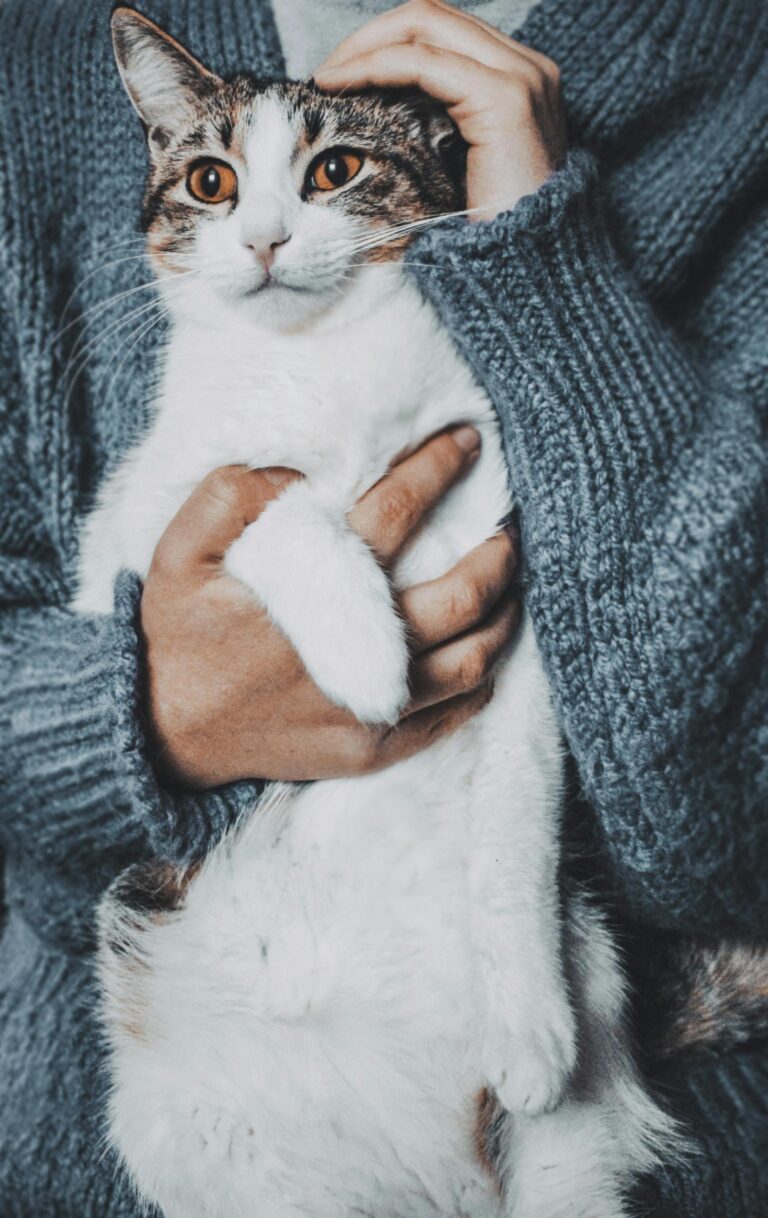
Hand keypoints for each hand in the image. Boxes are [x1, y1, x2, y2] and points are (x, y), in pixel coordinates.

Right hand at [141, 426, 519, 787]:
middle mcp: (357, 652)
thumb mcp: (176, 555)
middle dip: (496, 555)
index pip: (398, 512)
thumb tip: (298, 476)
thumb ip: (228, 499)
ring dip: (502, 616)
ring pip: (472, 659)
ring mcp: (371, 707)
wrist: (166, 735)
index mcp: (316, 590)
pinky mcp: (373, 748)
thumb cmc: (181, 638)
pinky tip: (485, 652)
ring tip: (507, 588)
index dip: (439, 469)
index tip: (467, 443)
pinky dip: (480, 680)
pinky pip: (452, 714)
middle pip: (462, 595)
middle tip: (507, 530)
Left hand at [315, 0, 565, 218]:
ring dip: (365, 48)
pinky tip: (340, 87)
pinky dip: (373, 67)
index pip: (444, 34)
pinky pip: (422, 62)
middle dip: (370, 38)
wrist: (526, 277)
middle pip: (432, 17)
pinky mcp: (505, 99)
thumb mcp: (459, 170)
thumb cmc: (489, 240)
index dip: (387, 43)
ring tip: (327, 79)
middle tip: (326, 73)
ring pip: (424, 26)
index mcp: (523, 81)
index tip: (342, 76)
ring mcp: (521, 79)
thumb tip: (378, 107)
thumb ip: (437, 127)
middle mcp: (529, 69)